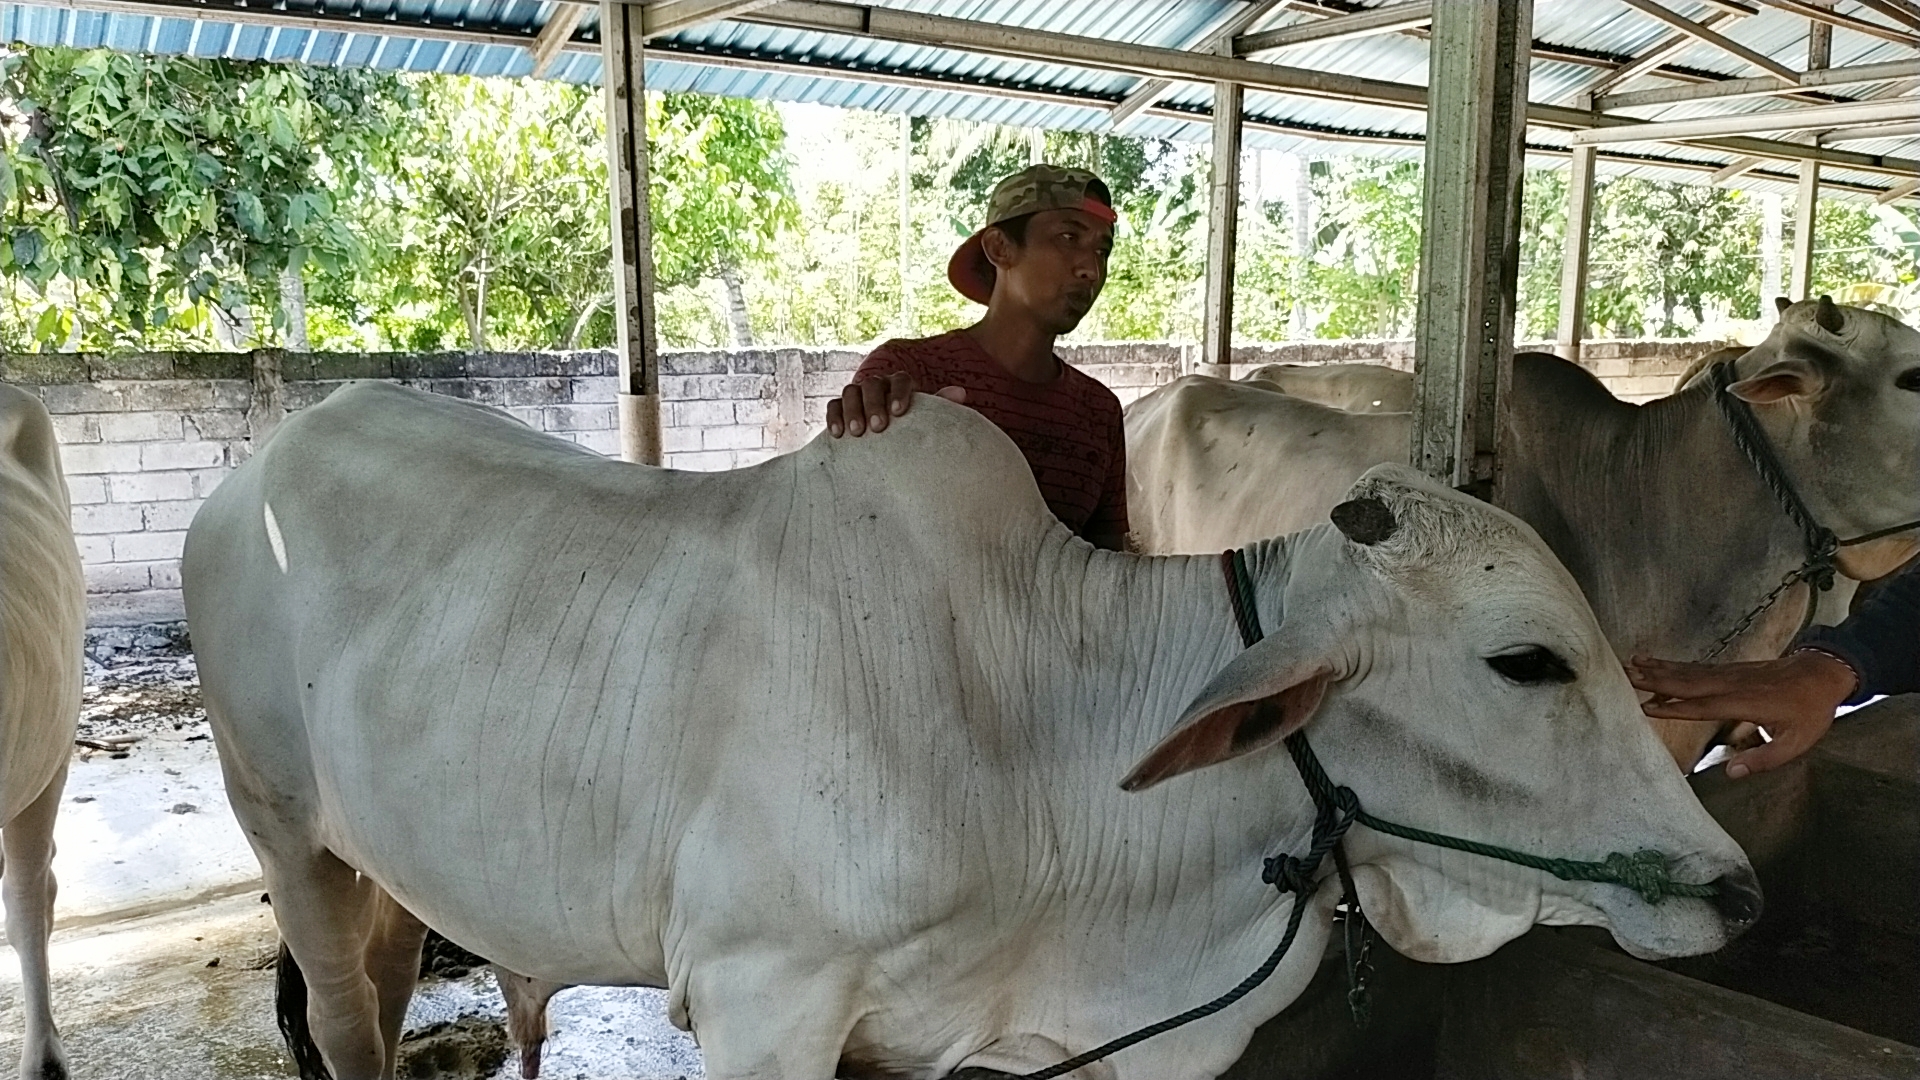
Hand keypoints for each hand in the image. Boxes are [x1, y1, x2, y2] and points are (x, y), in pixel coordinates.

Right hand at [825, 374, 965, 437]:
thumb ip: (939, 405)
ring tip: (858, 433)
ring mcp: (856, 394)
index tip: (900, 413)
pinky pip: (833, 405)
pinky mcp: (839, 406)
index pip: (901, 379)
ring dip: (853, 410)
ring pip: (850, 391)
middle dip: (874, 404)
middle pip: (872, 384)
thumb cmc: (911, 428)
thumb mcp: (924, 418)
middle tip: (879, 427)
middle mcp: (877, 384)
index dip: (900, 393)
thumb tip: (961, 393)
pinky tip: (839, 434)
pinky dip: (834, 416)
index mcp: (900, 384)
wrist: (889, 442)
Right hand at [1626, 651, 1857, 778]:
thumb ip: (1763, 759)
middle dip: (1655, 680)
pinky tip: (1661, 665)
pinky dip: (1676, 666)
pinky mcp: (1732, 669)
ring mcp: (1731, 673)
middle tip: (1626, 676)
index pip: (1703, 707)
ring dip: (1660, 669)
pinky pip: (1699, 667)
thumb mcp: (1797, 742)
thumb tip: (1731, 773)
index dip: (1674, 708)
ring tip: (1633, 665)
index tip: (1646, 707)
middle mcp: (1733, 684)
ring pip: (1690, 672)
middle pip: (1688, 683)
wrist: (1823, 673)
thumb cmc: (1811, 710)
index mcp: (1746, 703)